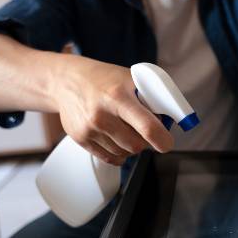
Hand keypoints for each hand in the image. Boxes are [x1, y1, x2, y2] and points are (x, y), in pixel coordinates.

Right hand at [51, 55, 173, 164]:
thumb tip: (171, 119)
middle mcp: (102, 115)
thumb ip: (151, 97)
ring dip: (131, 146)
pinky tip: (118, 140)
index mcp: (118, 96)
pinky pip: (109, 158)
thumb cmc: (104, 79)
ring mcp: (89, 129)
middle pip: (136, 145)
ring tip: (127, 129)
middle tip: (145, 130)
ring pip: (124, 153)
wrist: (66, 81)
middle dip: (146, 141)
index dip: (162, 139)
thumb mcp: (130, 78)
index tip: (167, 142)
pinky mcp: (80, 139)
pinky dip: (119, 154)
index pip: (147, 127)